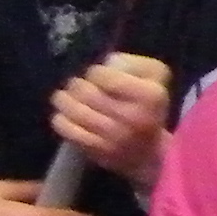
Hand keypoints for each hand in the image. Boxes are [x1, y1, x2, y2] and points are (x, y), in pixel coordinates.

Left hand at [51, 51, 172, 189]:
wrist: (150, 152)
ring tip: (64, 97)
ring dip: (64, 100)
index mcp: (149, 96)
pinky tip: (64, 115)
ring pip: (75, 111)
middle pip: (87, 93)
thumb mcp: (155, 77)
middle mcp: (133, 117)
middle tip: (76, 85)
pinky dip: (61, 120)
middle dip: (75, 85)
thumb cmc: (149, 107)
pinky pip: (68, 130)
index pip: (102, 76)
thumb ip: (133, 63)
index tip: (96, 76)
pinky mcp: (99, 152)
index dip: (94, 72)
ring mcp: (114, 137)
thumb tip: (106, 63)